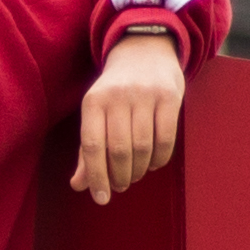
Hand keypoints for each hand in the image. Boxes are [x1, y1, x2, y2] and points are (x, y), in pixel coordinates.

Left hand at [69, 32, 186, 202]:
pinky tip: (153, 163)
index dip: (96, 176)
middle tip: (120, 185)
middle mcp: (117, 96)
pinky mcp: (169, 96)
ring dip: (139, 170)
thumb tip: (79, 185)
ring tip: (135, 175)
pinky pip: (166, 138)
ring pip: (142, 147)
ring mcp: (145, 94)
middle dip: (119, 176)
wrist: (144, 51)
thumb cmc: (115, 92)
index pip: (92, 145)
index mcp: (93, 101)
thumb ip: (87, 150)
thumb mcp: (96, 113)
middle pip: (118, 150)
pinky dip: (159, 159)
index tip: (101, 198)